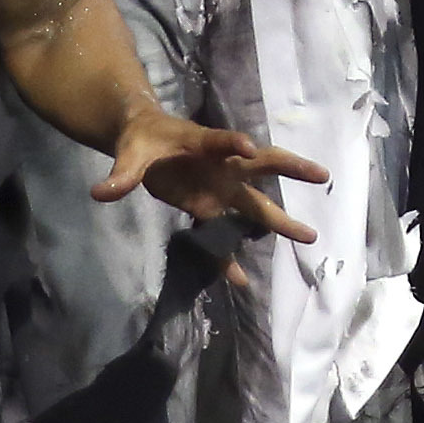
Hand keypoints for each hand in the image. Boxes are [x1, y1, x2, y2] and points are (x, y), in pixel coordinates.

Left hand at [92, 109, 330, 245]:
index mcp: (203, 144)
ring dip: (280, 220)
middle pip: (264, 165)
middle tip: (322, 176)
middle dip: (292, 169)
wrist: (142, 141)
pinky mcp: (209, 208)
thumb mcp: (129, 154)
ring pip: (256, 204)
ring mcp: (220, 189)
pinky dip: (230, 260)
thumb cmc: (142, 140)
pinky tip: (244, 282)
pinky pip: (224, 237)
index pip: (220, 141)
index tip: (249, 147)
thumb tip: (102, 192)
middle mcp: (222, 166)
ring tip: (310, 236)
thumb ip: (121, 174)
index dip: (233, 144)